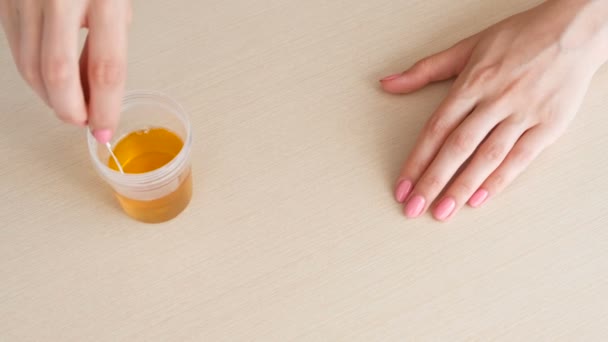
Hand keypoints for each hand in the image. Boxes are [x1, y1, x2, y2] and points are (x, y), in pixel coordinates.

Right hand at [0, 0, 130, 142]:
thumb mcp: (116, 0)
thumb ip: (108, 42)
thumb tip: (96, 91)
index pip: (105, 68)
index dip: (105, 107)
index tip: (106, 128)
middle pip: (57, 74)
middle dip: (70, 109)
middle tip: (83, 121)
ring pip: (29, 67)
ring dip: (50, 96)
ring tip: (70, 102)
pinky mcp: (4, 0)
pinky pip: (15, 49)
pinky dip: (34, 73)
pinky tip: (51, 79)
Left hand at [381, 0, 607, 220]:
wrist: (575, 28)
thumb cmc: (519, 37)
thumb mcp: (467, 47)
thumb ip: (425, 70)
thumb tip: (388, 83)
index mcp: (472, 83)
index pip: (436, 129)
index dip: (417, 160)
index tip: (403, 185)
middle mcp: (495, 99)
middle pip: (457, 147)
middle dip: (432, 181)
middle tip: (415, 208)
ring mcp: (523, 113)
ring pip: (487, 157)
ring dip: (462, 187)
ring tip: (443, 212)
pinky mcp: (549, 124)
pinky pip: (520, 158)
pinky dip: (499, 180)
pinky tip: (479, 199)